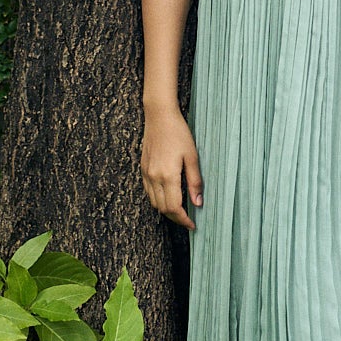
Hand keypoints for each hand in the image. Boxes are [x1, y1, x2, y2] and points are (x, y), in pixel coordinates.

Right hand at [141, 105, 203, 229]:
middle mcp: (154, 177)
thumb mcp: (192, 157)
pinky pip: (148, 192)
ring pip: (154, 202)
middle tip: (188, 220)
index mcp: (168, 176)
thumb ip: (195, 182)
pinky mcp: (143, 169)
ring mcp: (146, 173)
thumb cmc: (178, 133)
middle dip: (176, 218)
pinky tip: (168, 197)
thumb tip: (198, 203)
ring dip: (166, 211)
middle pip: (163, 209)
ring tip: (180, 211)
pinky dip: (158, 200)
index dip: (184, 219)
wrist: (159, 116)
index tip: (193, 224)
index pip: (174, 207)